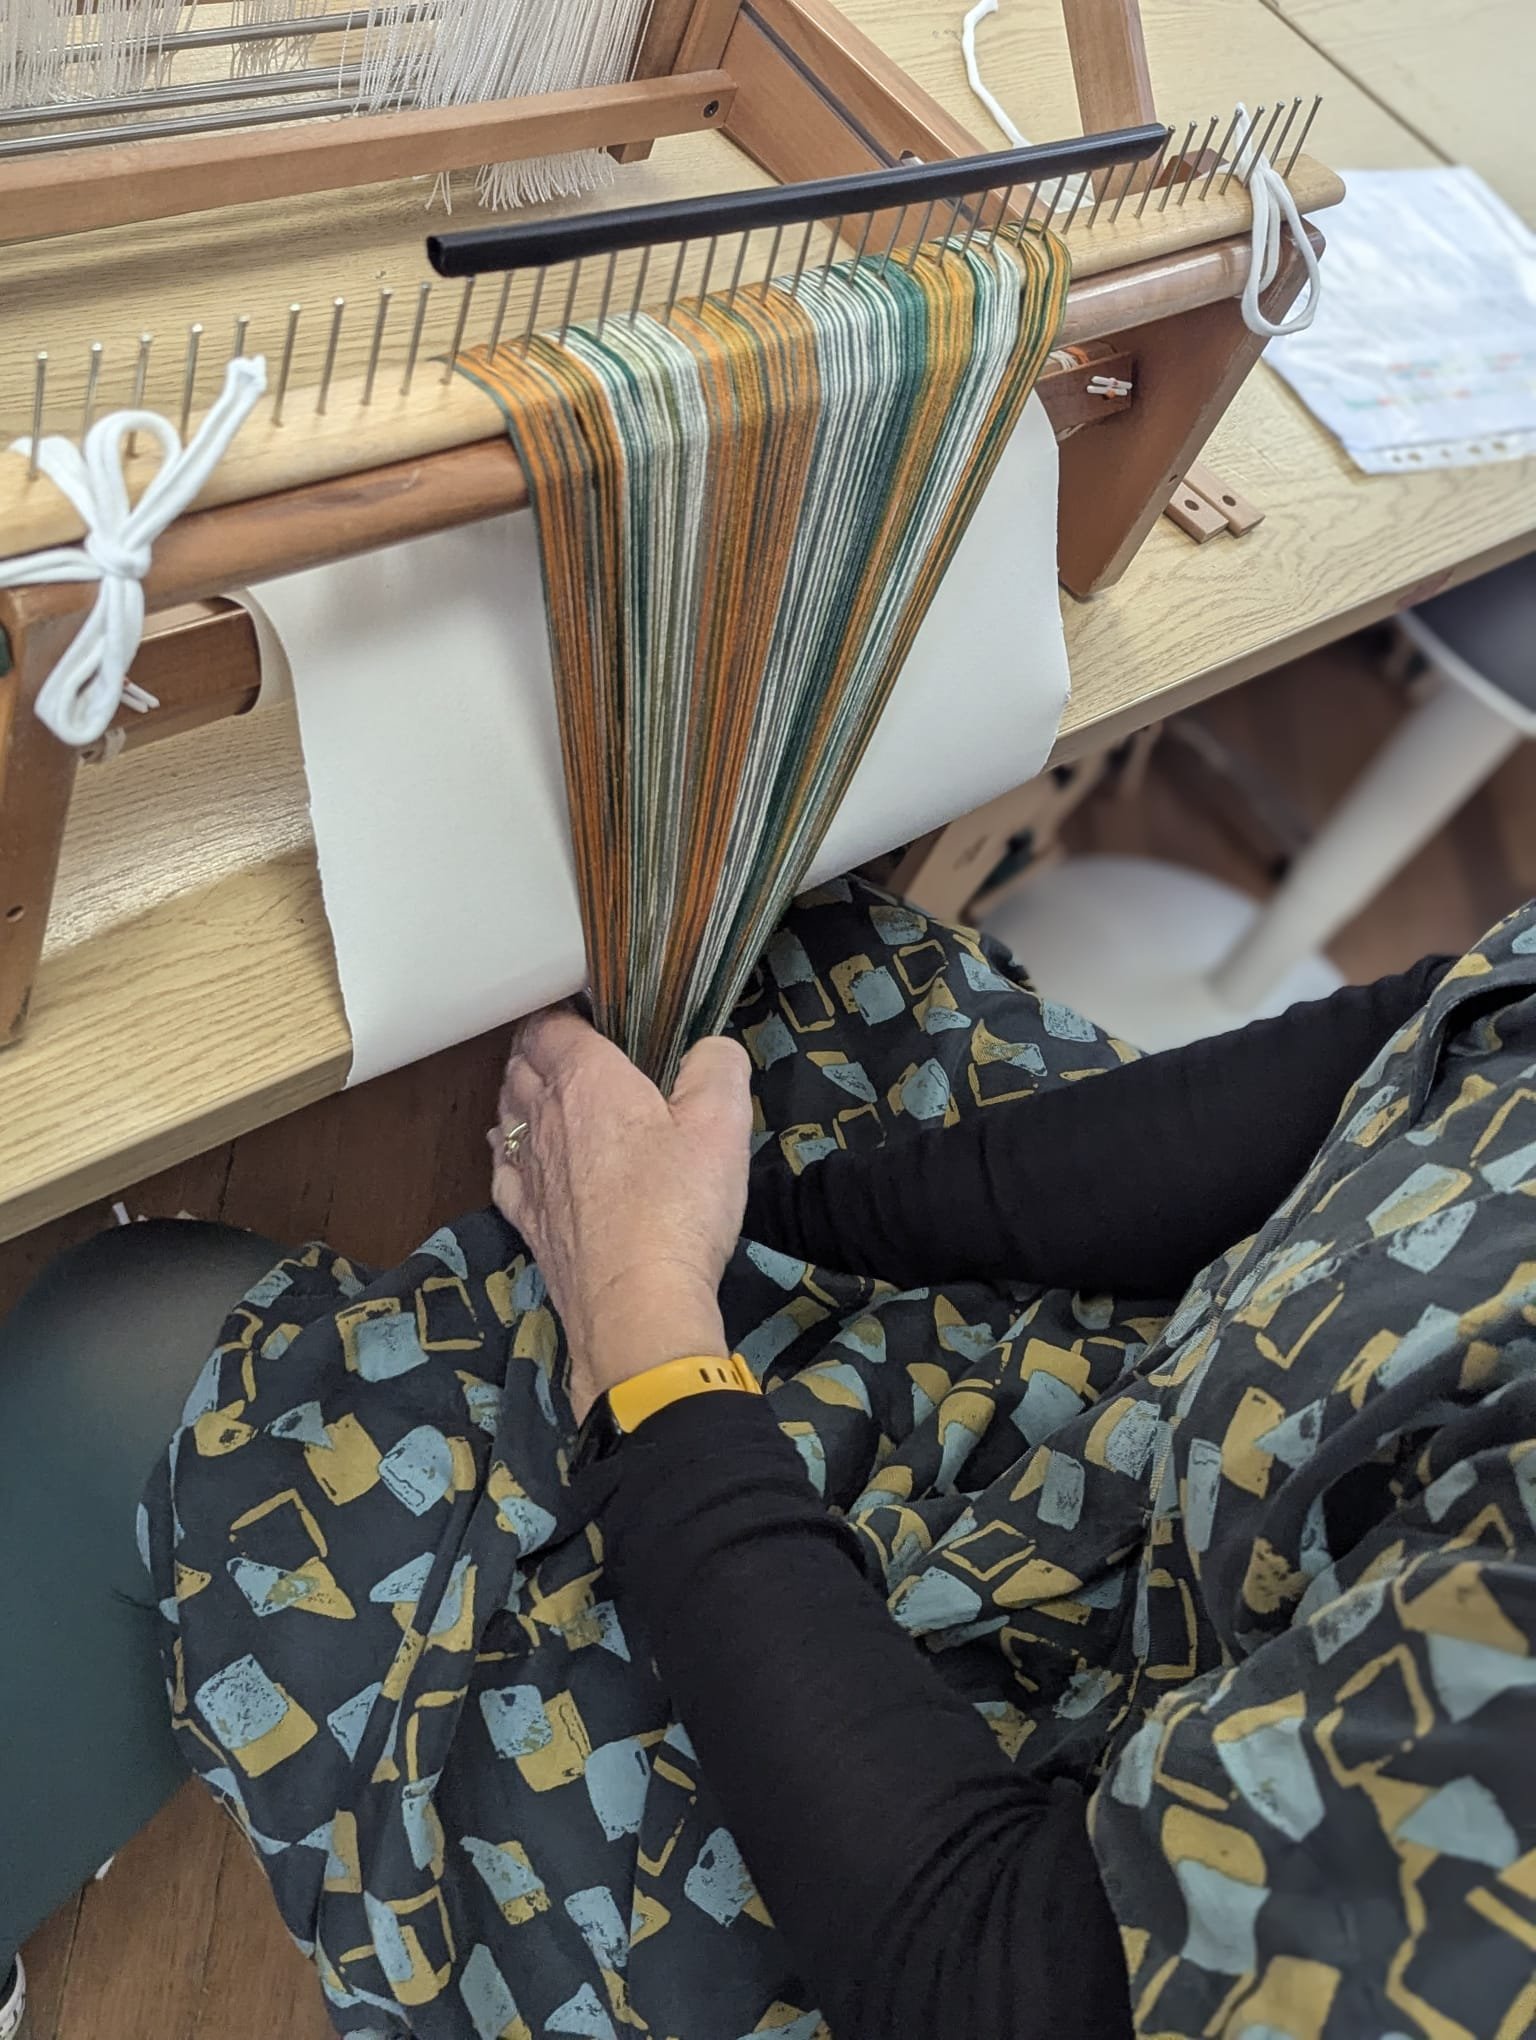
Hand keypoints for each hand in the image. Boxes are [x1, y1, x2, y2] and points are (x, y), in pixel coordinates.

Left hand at [489, 1008, 752, 1421]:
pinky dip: (505, 1149)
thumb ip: (716, 1066)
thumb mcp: (722, 1122)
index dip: (559, 1010)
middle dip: (536, 1048)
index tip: (583, 1008)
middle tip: (564, 1043)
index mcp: (587, 1081)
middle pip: (520, 1066)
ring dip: (518, 1093)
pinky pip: (503, 1169)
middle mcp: (545, 1118)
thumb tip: (709, 1047)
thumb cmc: (680, 1205)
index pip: (549, 1026)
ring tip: (537, 1086)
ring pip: (506, 1114)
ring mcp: (529, 1172)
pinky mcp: (528, 1220)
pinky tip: (511, 1152)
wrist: (637, 1304)